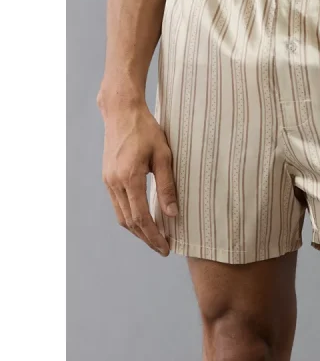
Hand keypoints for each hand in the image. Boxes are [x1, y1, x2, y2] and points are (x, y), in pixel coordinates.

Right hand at [100, 99, 176, 254]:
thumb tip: (172, 214)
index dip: (154, 236)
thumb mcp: (164, 156)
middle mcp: (114, 182)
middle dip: (146, 238)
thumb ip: (167, 186)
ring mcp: (108, 180)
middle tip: (163, 248)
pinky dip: (130, 217)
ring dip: (137, 230)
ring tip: (154, 238)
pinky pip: (117, 205)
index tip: (166, 248)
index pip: (141, 218)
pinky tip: (143, 220)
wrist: (121, 111)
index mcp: (129, 178)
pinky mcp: (107, 177)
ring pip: (121, 216)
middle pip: (129, 222)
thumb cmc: (146, 130)